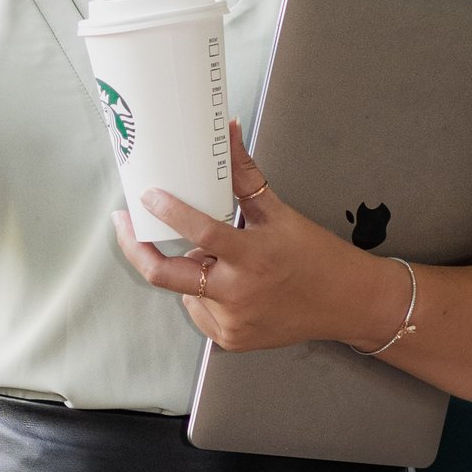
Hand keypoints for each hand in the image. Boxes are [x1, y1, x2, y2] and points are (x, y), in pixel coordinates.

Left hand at [116, 124, 399, 350]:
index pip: (201, 234)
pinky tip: (228, 283)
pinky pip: (199, 310)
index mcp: (253, 258)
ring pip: (185, 289)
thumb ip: (246, 177)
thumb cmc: (316, 256)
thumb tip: (228, 132)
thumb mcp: (281, 213)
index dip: (170, 213)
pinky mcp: (230, 339)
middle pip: (166, 276)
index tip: (148, 196)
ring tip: (215, 257)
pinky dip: (203, 293)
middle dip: (136, 249)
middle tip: (124, 225)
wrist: (347, 304)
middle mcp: (238, 294)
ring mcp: (231, 322)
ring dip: (189, 269)